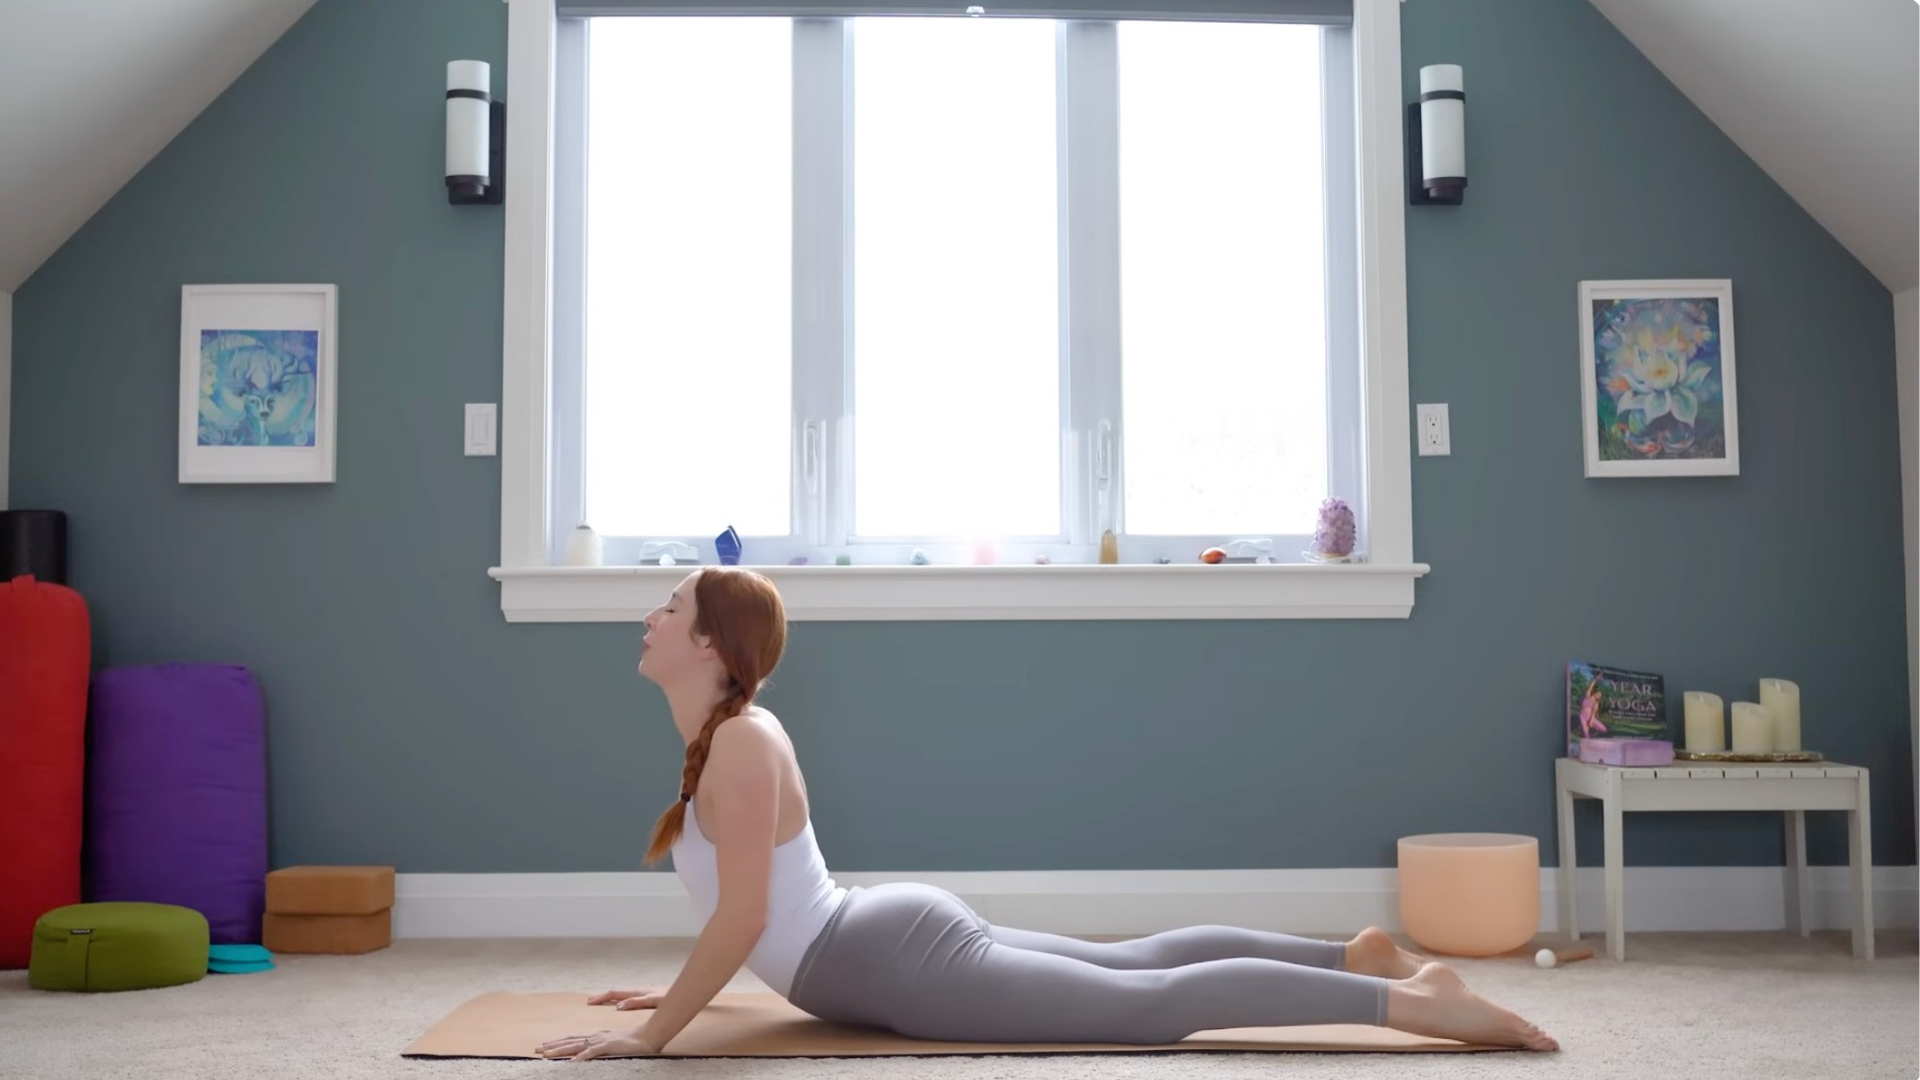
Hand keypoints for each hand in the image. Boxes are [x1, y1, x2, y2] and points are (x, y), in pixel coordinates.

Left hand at [535, 1026, 658, 1060]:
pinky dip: (579, 1058)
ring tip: (545, 1055)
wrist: (650, 1035)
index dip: (559, 1043)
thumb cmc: (637, 1041)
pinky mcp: (608, 1046)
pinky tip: (570, 1063)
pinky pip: (591, 1053)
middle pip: (570, 1041)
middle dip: (552, 1046)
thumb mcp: (617, 1045)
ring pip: (575, 1046)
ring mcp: (601, 1041)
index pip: (574, 1039)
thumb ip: (606, 1049)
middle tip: (536, 1049)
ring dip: (559, 1051)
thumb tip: (597, 1054)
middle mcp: (597, 1037)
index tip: (546, 1046)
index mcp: (598, 1037)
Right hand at [587, 987, 665, 1010]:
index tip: (589, 1002)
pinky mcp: (648, 996)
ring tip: (600, 1001)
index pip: (614, 994)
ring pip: (622, 994)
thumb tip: (618, 1006)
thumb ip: (636, 1002)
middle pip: (616, 992)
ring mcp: (643, 993)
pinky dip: (620, 999)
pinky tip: (621, 1003)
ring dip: (610, 997)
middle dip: (602, 997)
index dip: (601, 998)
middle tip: (589, 1001)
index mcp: (637, 992)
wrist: (685, 991)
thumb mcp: (652, 1001)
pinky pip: (629, 996)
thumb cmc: (670, 997)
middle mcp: (638, 991)